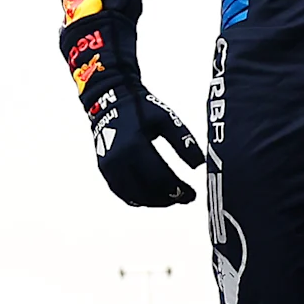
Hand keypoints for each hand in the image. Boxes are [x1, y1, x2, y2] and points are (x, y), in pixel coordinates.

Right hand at [93, 87, 207, 207]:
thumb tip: (199, 164)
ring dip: (155, 201)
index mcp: (135, 145)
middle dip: (169, 198)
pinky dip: (139, 199)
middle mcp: (119, 160)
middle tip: (185, 198)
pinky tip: (153, 196)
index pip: (160, 177)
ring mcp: (110, 167)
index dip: (178, 190)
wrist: (109, 102)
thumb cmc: (140, 108)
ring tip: (171, 199)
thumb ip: (182, 140)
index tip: (192, 194)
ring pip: (135, 196)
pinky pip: (123, 193)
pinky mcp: (105, 171)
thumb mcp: (165, 119)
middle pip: (148, 191)